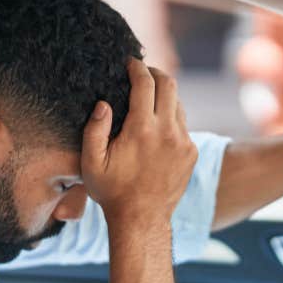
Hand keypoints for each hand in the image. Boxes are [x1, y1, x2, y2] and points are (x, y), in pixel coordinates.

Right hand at [81, 58, 196, 225]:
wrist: (142, 220)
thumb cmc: (112, 192)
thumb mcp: (91, 163)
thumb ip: (94, 129)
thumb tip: (103, 103)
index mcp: (142, 130)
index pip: (145, 83)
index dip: (136, 67)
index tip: (129, 62)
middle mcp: (167, 132)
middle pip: (169, 84)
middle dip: (155, 73)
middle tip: (142, 73)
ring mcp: (183, 142)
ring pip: (178, 104)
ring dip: (164, 96)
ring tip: (149, 100)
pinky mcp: (191, 153)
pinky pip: (183, 125)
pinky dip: (171, 118)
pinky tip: (157, 128)